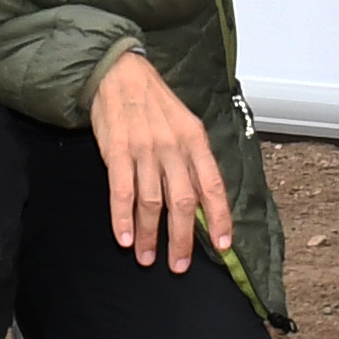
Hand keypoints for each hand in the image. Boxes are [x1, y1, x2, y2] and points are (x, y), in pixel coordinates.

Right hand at [88, 49, 230, 273]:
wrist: (119, 74)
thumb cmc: (155, 102)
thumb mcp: (185, 124)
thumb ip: (194, 160)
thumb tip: (203, 201)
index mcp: (194, 140)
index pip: (212, 185)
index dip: (219, 218)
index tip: (222, 245)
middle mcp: (172, 147)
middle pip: (182, 201)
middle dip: (182, 238)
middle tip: (179, 265)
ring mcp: (144, 150)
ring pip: (151, 203)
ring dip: (149, 235)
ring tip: (147, 257)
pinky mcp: (117, 152)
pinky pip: (121, 192)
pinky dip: (122, 218)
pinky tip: (124, 238)